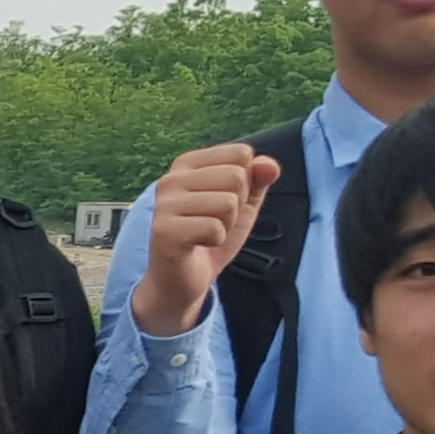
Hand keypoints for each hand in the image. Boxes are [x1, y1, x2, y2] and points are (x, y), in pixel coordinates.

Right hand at [127, 141, 283, 336]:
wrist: (182, 279)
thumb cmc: (210, 236)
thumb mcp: (243, 204)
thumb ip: (258, 180)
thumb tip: (269, 164)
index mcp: (188, 163)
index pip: (241, 154)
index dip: (245, 182)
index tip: (223, 202)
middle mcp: (172, 178)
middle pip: (236, 176)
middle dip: (236, 206)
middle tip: (215, 222)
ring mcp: (165, 204)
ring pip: (227, 203)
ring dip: (226, 225)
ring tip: (206, 234)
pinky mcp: (164, 230)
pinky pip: (214, 228)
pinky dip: (215, 241)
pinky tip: (199, 244)